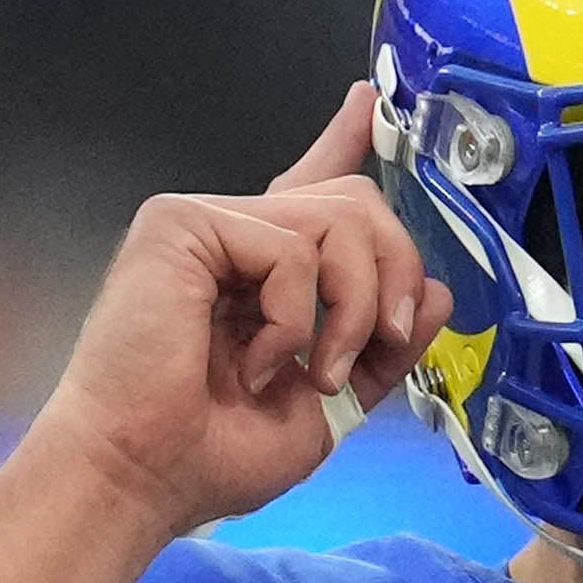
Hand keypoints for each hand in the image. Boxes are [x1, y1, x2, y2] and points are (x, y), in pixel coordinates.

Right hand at [21, 83, 434, 542]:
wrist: (146, 477)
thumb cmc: (212, 454)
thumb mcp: (330, 405)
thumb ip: (380, 347)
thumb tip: (435, 294)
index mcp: (262, 273)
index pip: (313, 192)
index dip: (344, 144)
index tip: (367, 104)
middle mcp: (237, 238)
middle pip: (355, 202)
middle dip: (394, 272)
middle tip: (381, 341)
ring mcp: (208, 223)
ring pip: (340, 216)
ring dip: (353, 306)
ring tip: (318, 372)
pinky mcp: (181, 223)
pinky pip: (290, 246)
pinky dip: (294, 318)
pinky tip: (257, 363)